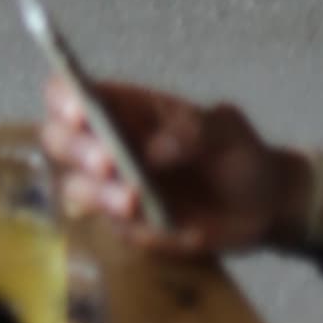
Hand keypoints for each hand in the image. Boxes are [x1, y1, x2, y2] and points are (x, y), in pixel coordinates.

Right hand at [38, 71, 308, 256]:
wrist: (264, 206)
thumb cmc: (238, 153)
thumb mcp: (226, 130)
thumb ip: (193, 131)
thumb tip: (154, 149)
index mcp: (125, 108)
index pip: (71, 92)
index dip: (64, 97)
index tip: (80, 112)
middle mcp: (109, 145)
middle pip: (58, 140)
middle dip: (74, 148)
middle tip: (106, 162)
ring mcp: (116, 190)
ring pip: (76, 188)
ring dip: (97, 193)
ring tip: (133, 200)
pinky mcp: (133, 229)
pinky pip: (118, 230)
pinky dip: (137, 228)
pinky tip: (168, 225)